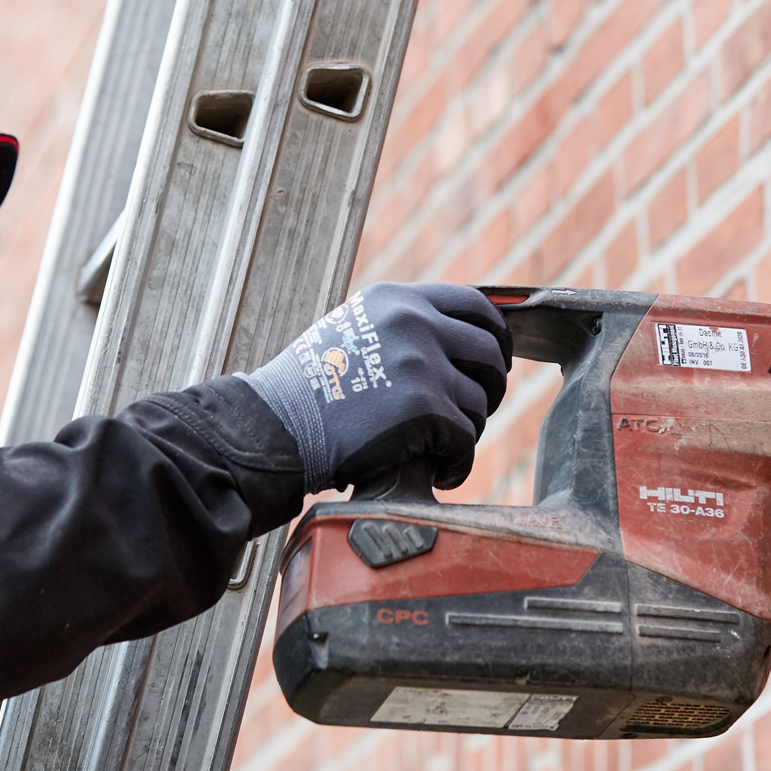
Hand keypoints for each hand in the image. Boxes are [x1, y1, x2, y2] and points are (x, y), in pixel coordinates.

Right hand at [242, 282, 510, 491]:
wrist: (275, 427)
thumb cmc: (309, 390)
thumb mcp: (354, 330)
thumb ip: (403, 327)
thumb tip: (460, 340)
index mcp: (398, 300)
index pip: (477, 306)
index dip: (496, 336)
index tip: (496, 360)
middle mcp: (415, 323)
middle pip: (490, 354)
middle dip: (490, 387)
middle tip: (475, 411)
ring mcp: (423, 365)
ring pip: (480, 403)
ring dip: (467, 430)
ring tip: (441, 446)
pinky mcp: (426, 410)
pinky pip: (465, 441)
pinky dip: (456, 463)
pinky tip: (438, 470)